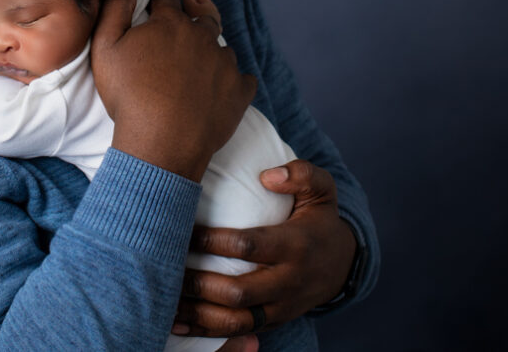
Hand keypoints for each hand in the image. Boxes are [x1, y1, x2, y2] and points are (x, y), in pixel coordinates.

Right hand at [91, 0, 255, 180]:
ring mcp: (224, 63)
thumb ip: (113, 13)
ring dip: (212, 52)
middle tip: (184, 26)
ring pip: (222, 48)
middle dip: (192, 17)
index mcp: (171, 23)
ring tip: (199, 66)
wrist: (160, 143)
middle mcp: (202, 37)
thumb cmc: (129, 97)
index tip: (154, 10)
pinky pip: (244, 79)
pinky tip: (223, 88)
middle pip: (202, 17)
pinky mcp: (239, 91)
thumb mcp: (105, 49)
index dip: (159, 3)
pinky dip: (234, 82)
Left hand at [174, 160, 356, 336]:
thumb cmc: (320, 221)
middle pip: (239, 292)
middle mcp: (288, 281)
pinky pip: (237, 333)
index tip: (184, 229)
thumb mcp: (322, 190)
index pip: (248, 246)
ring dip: (197, 314)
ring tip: (164, 299)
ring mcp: (280, 307)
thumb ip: (302, 174)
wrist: (342, 265)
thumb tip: (267, 176)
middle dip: (199, 284)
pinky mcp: (272, 322)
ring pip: (236, 321)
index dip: (212, 240)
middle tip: (166, 267)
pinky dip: (205, 332)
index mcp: (295, 246)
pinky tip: (175, 323)